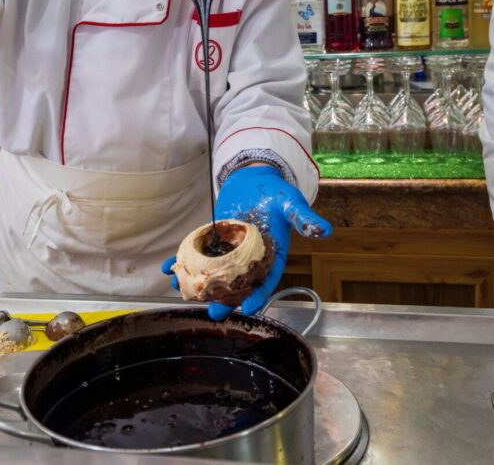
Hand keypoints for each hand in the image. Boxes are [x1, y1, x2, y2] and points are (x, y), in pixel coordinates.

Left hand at [162, 165, 331, 319]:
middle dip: (225, 300)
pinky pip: (197, 254)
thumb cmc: (276, 192)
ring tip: (183, 291)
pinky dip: (182, 259)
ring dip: (199, 283)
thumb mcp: (291, 201)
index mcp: (271, 255)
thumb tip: (325, 230)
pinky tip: (168, 267)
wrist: (255, 180)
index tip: (248, 308)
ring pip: (214, 273)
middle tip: (213, 313)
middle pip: (238, 284)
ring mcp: (229, 251)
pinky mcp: (213, 240)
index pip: (267, 280)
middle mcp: (249, 259)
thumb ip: (304, 217)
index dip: (259, 295)